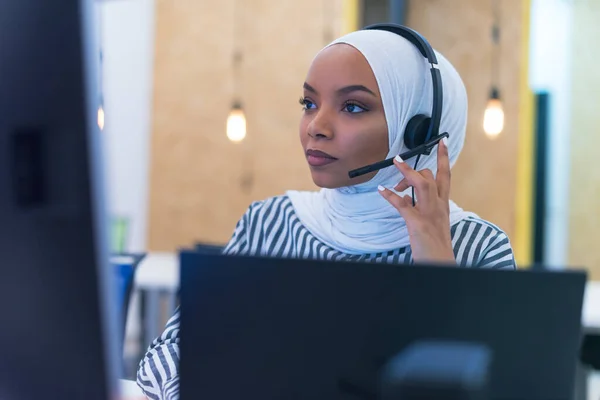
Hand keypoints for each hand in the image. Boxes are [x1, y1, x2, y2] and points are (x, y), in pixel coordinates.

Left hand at [378, 137, 454, 264]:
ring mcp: (429, 214)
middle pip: (432, 177)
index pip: (446, 176)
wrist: (439, 263)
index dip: (443, 158)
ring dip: (407, 172)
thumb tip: (406, 197)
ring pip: (422, 185)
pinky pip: (403, 205)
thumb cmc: (434, 245)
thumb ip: (421, 208)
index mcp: (443, 206)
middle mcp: (439, 207)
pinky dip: (391, 196)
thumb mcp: (432, 222)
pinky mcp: (418, 224)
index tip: (441, 141)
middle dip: (416, 167)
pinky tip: (381, 190)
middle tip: (398, 162)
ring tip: (395, 163)